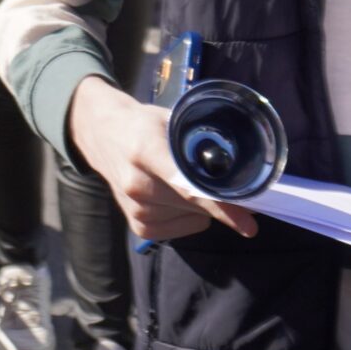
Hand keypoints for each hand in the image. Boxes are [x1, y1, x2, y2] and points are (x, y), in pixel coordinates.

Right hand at [66, 77, 255, 242]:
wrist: (102, 135)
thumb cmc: (143, 124)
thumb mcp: (170, 120)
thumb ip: (199, 143)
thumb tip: (240, 171)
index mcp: (146, 150)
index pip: (188, 186)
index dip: (221, 206)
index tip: (249, 225)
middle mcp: (137, 184)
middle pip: (195, 205)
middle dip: (219, 198)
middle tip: (229, 184)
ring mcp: (135, 208)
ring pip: (194, 218)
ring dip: (200, 205)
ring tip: (182, 180)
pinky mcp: (137, 226)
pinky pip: (183, 228)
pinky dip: (190, 216)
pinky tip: (176, 197)